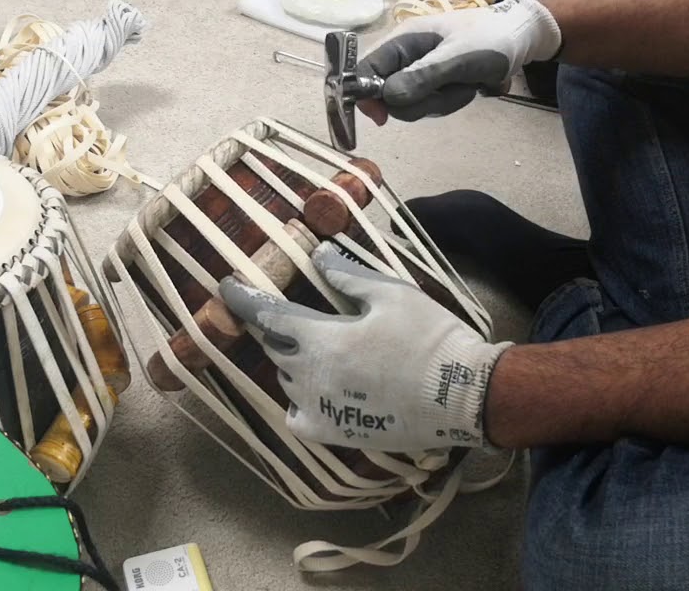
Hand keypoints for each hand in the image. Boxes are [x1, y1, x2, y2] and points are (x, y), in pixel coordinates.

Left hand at [219, 243, 511, 451]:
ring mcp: (323, 409)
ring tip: (312, 347)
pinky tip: (311, 390)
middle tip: (281, 314)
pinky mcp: (338, 434)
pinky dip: (297, 402)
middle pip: (276, 348)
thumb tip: (317, 255)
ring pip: (288, 380)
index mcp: (322, 340)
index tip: (225, 286)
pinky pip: (299, 418)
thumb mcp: (390, 293)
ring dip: (291, 361)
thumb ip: (347, 276)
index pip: (267, 316)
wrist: (464, 394)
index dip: (242, 299)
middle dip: (274, 328)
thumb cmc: (430, 337)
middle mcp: (312, 378)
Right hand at [357, 0, 560, 123]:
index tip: (381, 117)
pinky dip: (448, 101)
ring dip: (439, 102)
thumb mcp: (456, 58)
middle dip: (418, 101)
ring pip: (410, 105)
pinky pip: (429, 105)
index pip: (363, 71)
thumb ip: (421, 78)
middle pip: (387, 96)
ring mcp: (419, 72)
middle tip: (447, 90)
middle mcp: (404, 57)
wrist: (521, 37)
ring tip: (464, 83)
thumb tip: (386, 98)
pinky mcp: (434, 84)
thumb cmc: (489, 39)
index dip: (365, 96)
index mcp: (401, 41)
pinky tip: (467, 86)